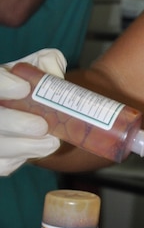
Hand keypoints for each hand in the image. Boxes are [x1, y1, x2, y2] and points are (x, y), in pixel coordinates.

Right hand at [0, 48, 65, 174]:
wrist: (28, 105)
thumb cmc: (32, 82)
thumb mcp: (40, 64)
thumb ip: (47, 64)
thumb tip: (54, 76)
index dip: (4, 86)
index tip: (24, 89)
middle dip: (15, 123)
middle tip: (42, 126)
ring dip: (22, 146)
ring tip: (51, 142)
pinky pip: (1, 164)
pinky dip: (17, 160)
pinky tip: (34, 152)